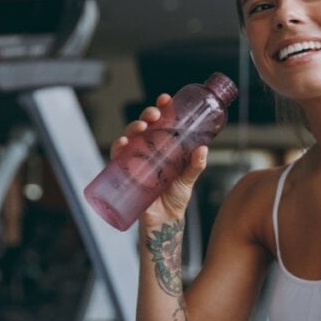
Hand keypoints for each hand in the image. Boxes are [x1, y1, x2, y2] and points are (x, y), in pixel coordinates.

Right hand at [112, 94, 208, 224]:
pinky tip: (123, 143)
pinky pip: (118, 157)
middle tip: (154, 115)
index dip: (162, 109)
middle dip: (147, 115)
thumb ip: (195, 166)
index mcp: (165, 147)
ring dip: (133, 128)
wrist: (164, 221)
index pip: (162, 122)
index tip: (165, 99)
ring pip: (131, 137)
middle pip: (145, 126)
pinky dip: (118, 148)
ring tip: (142, 127)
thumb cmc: (176, 198)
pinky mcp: (126, 173)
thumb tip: (202, 149)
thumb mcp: (188, 180)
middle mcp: (149, 150)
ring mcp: (136, 160)